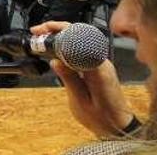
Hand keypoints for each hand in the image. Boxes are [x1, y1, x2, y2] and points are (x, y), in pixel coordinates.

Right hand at [31, 21, 133, 136]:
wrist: (120, 127)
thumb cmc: (104, 119)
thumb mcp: (81, 102)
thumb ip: (69, 80)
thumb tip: (55, 61)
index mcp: (98, 68)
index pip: (79, 38)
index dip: (59, 30)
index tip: (42, 33)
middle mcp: (101, 61)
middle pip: (78, 35)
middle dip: (55, 30)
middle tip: (36, 33)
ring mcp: (100, 63)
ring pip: (78, 41)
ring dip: (59, 37)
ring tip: (40, 40)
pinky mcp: (97, 67)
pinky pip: (80, 50)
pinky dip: (65, 47)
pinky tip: (53, 50)